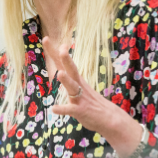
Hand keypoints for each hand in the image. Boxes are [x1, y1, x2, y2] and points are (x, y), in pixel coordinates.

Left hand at [44, 37, 141, 157]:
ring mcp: (81, 98)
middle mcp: (79, 86)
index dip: (55, 52)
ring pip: (73, 88)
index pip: (64, 64)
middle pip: (72, 70)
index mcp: (78, 80)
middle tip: (61, 48)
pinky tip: (54, 109)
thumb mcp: (81, 89)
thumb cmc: (93, 104)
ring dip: (67, 81)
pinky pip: (71, 110)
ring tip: (60, 74)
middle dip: (66, 59)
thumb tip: (62, 71)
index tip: (46, 38)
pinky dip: (62, 109)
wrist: (110, 119)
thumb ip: (71, 80)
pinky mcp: (81, 111)